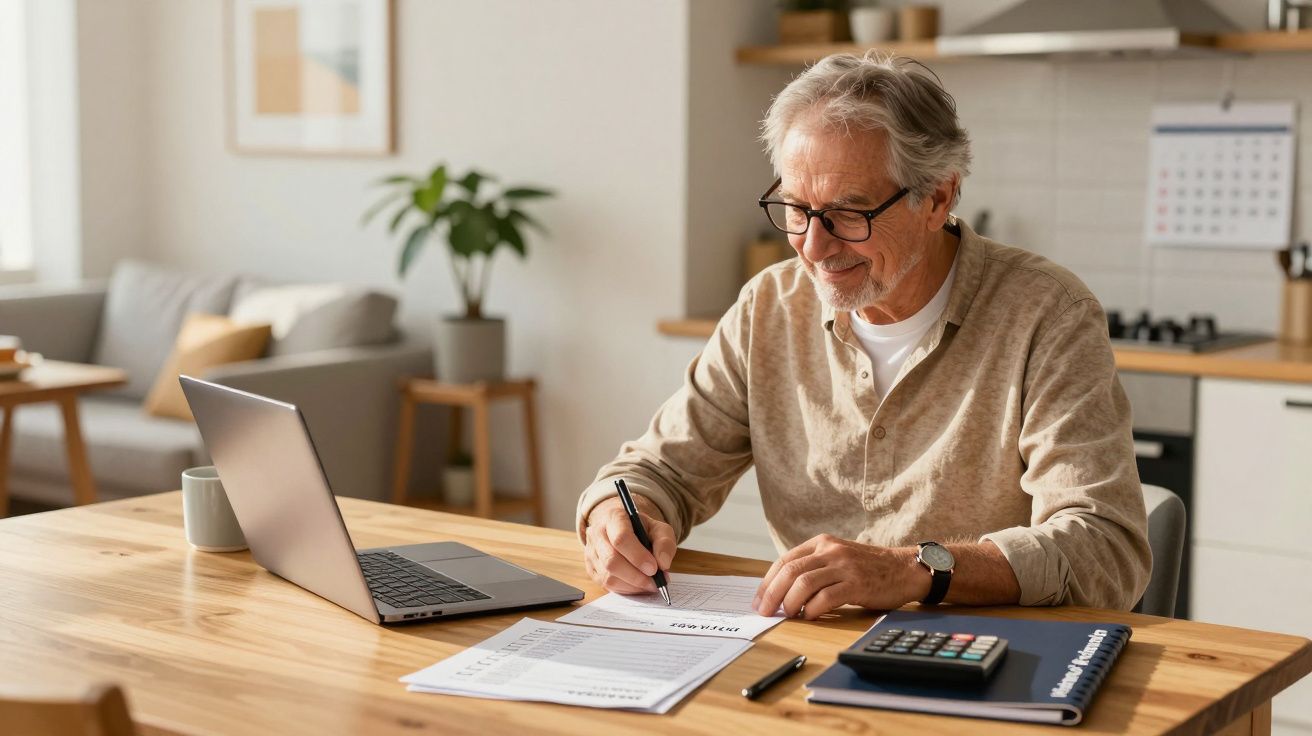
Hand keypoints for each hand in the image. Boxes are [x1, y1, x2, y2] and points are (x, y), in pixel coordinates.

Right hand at [582, 495, 676, 594]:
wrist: (626, 531)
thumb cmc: (643, 530)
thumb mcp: (660, 529)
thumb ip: (665, 543)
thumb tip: (662, 564)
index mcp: (614, 517)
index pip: (621, 539)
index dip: (638, 557)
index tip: (654, 569)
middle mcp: (597, 533)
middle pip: (612, 561)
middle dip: (636, 576)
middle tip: (655, 582)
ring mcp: (591, 552)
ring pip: (608, 576)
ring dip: (633, 585)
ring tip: (649, 584)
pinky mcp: (591, 568)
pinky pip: (606, 585)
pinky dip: (626, 589)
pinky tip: (638, 585)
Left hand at [752, 534, 926, 619]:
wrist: (905, 569)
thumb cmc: (869, 568)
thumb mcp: (838, 558)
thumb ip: (814, 567)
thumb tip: (781, 591)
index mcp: (822, 542)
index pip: (785, 560)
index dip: (767, 582)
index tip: (759, 600)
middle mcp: (831, 551)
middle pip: (790, 571)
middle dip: (772, 594)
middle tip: (765, 612)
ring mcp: (844, 566)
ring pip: (804, 583)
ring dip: (790, 602)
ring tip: (787, 615)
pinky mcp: (857, 584)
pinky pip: (826, 597)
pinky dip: (812, 610)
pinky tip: (809, 617)